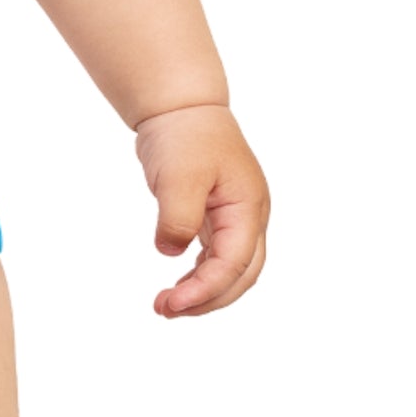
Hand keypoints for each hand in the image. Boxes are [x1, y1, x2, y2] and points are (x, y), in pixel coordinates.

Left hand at [133, 103, 269, 317]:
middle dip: (207, 299)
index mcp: (248, 208)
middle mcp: (249, 217)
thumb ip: (177, 217)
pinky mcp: (217, 216)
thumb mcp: (179, 176)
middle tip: (167, 311)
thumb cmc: (186, 135)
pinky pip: (215, 256)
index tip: (173, 302)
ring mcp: (235, 217)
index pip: (234, 263)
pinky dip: (199, 274)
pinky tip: (178, 285)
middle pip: (240, 275)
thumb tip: (171, 252)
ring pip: (229, 269)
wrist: (182, 106)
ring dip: (202, 291)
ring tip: (166, 305)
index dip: (206, 289)